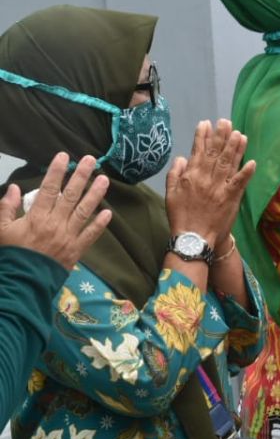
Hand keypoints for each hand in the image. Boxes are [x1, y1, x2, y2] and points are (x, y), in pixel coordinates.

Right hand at [0, 153, 111, 269]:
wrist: (21, 281)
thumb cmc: (11, 254)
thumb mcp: (0, 230)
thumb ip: (6, 208)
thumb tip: (14, 188)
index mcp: (37, 217)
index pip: (49, 189)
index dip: (57, 171)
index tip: (64, 157)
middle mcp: (55, 224)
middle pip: (71, 196)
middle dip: (81, 176)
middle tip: (91, 160)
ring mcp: (68, 236)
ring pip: (84, 211)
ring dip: (95, 194)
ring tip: (104, 179)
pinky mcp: (76, 250)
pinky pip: (90, 235)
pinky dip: (100, 224)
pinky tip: (108, 212)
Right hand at [165, 120, 255, 245]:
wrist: (193, 238)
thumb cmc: (181, 216)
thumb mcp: (170, 193)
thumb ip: (175, 173)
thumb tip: (182, 157)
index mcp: (191, 176)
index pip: (198, 151)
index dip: (203, 136)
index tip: (206, 123)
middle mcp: (206, 179)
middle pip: (215, 153)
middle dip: (221, 136)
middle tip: (226, 122)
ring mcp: (220, 188)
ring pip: (228, 163)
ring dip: (235, 148)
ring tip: (239, 134)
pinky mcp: (231, 198)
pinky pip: (240, 182)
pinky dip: (246, 172)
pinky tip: (252, 161)